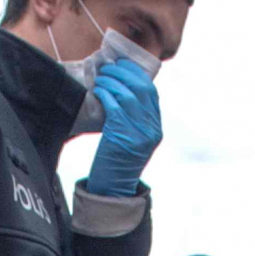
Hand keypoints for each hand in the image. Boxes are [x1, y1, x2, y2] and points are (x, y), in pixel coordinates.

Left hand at [83, 61, 161, 196]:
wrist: (113, 189)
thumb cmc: (116, 161)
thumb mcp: (131, 138)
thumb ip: (132, 118)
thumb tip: (119, 88)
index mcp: (156, 127)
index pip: (151, 91)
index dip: (135, 74)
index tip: (121, 65)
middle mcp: (152, 129)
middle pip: (142, 88)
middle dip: (123, 73)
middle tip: (108, 69)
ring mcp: (140, 134)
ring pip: (128, 95)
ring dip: (112, 82)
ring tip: (100, 78)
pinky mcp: (124, 137)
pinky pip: (116, 107)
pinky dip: (106, 94)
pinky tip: (98, 91)